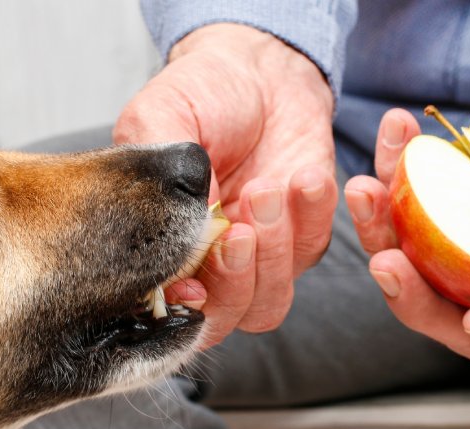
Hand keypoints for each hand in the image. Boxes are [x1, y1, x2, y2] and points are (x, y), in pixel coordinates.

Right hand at [115, 24, 337, 346]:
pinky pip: (312, 251)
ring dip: (273, 252)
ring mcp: (258, 259)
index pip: (166, 308)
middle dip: (234, 280)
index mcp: (160, 248)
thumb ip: (158, 177)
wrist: (258, 69)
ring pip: (269, 302)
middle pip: (222, 319)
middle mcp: (207, 265)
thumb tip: (181, 234)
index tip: (192, 287)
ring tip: (268, 188)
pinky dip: (312, 218)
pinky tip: (305, 177)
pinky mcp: (304, 237)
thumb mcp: (157, 119)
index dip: (180, 311)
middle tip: (240, 230)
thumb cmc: (199, 94)